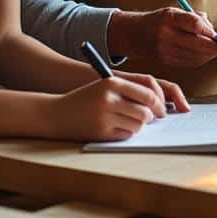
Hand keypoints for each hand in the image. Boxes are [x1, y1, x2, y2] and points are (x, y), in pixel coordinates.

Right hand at [49, 75, 182, 141]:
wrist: (55, 113)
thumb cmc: (85, 99)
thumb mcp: (104, 87)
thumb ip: (128, 92)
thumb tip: (158, 105)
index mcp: (112, 82)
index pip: (147, 94)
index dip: (158, 104)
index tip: (161, 110)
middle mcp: (109, 98)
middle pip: (145, 112)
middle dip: (150, 117)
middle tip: (150, 119)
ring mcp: (104, 116)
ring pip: (138, 125)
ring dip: (138, 126)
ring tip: (130, 122)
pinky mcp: (101, 132)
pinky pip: (126, 135)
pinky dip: (127, 133)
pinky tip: (118, 129)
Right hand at [108, 7, 216, 68]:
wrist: (133, 34)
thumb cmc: (159, 20)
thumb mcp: (174, 11)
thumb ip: (195, 18)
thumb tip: (213, 30)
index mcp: (169, 18)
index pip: (194, 24)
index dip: (209, 30)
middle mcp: (166, 34)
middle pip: (198, 44)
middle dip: (215, 47)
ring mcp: (165, 50)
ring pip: (196, 56)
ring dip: (210, 55)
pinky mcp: (166, 61)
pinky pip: (189, 63)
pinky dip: (201, 60)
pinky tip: (205, 55)